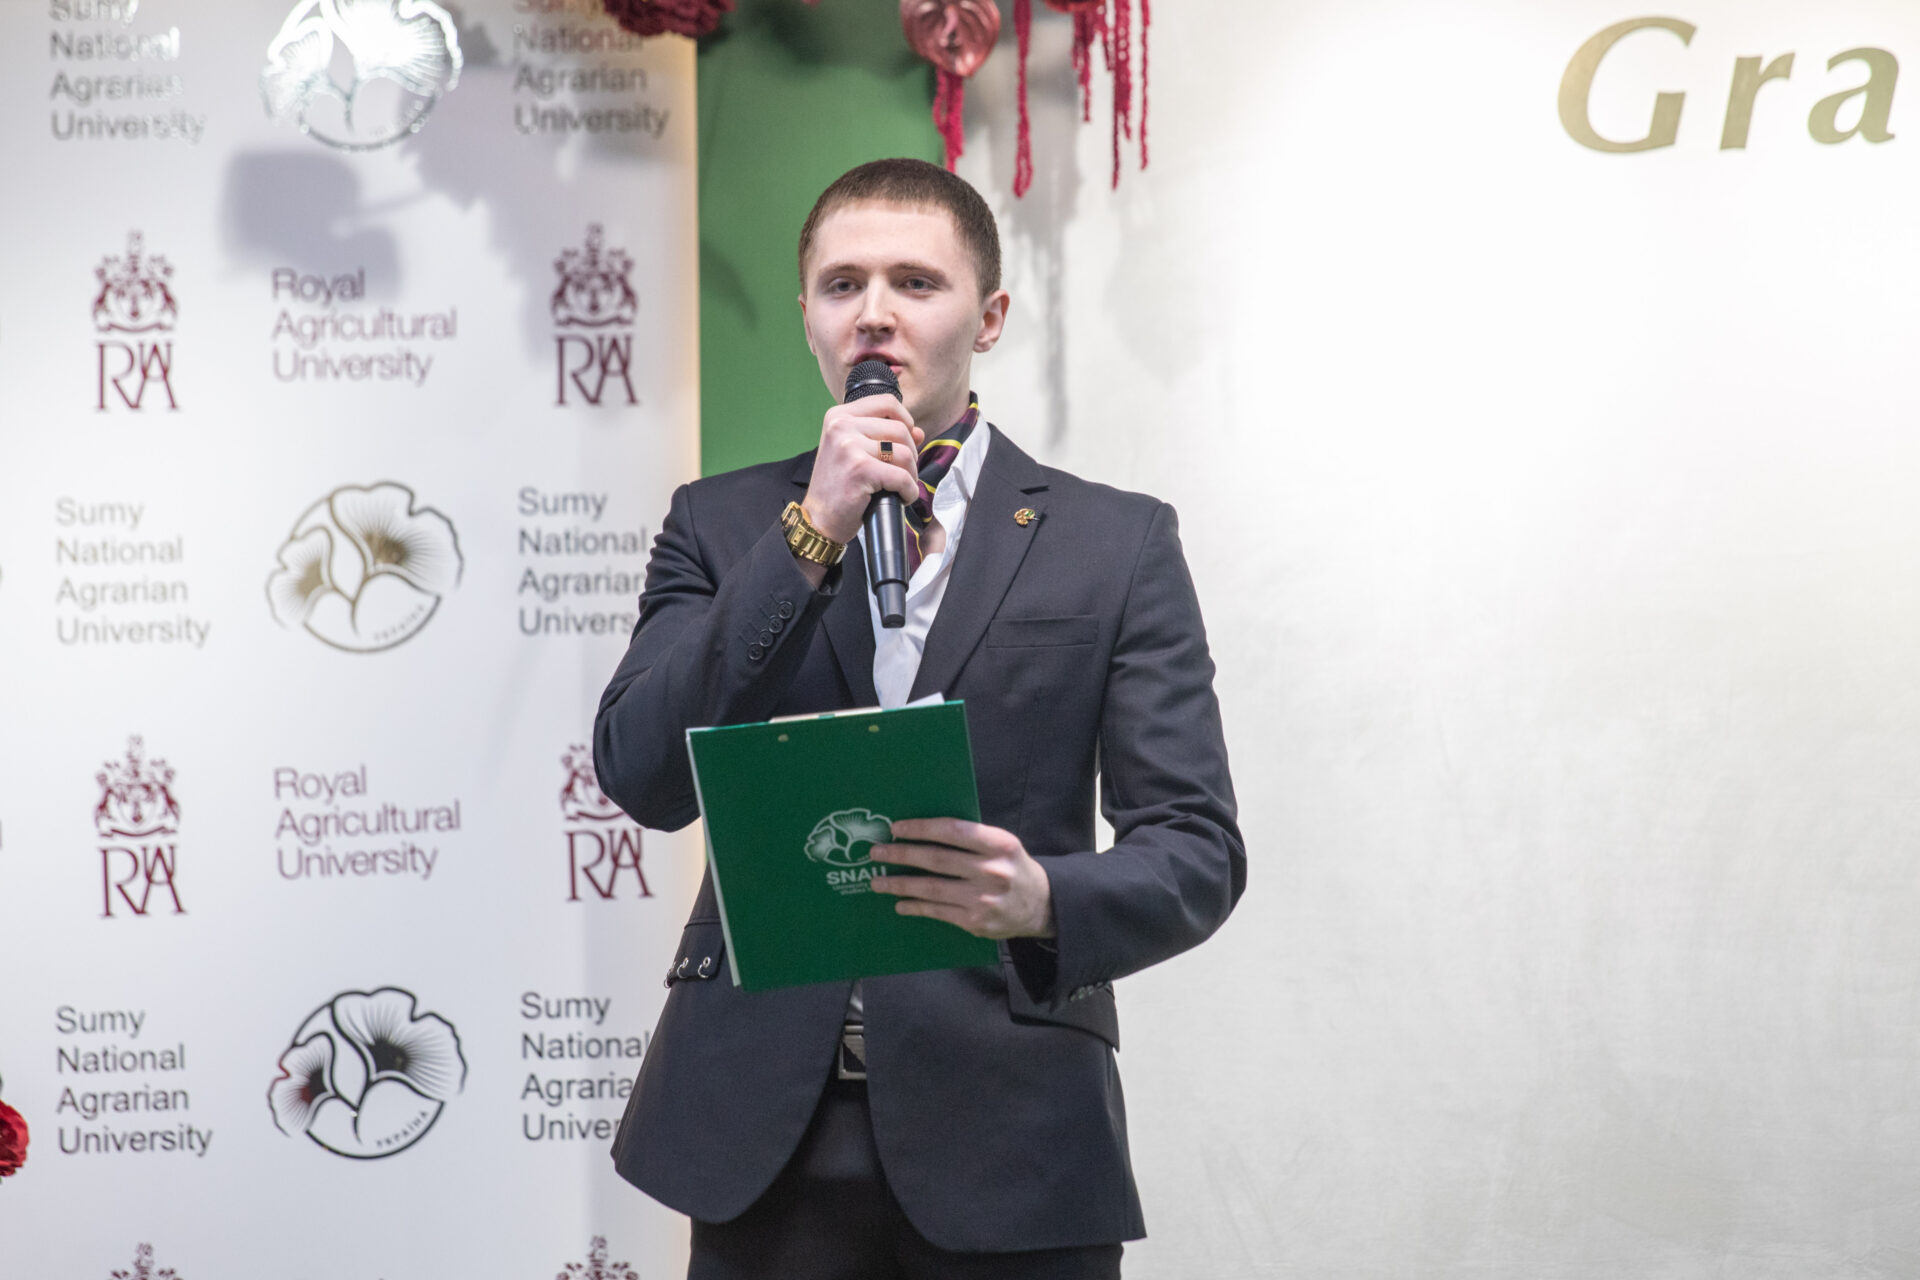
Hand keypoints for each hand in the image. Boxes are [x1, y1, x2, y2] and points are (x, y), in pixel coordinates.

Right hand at [800, 395, 923, 545]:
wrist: (818, 518)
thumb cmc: (838, 486)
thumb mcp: (855, 452)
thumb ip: (885, 436)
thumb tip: (918, 432)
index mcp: (838, 416)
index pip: (887, 402)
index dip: (906, 420)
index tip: (906, 440)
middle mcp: (841, 426)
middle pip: (900, 429)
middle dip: (911, 454)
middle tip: (903, 473)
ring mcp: (849, 446)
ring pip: (904, 453)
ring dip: (911, 475)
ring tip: (901, 487)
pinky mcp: (860, 469)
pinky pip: (902, 477)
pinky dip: (909, 491)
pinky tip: (901, 498)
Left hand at [869, 817, 1055, 939]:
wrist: (1040, 905)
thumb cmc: (1012, 867)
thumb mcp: (1002, 845)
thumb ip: (971, 838)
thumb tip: (922, 832)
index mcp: (999, 844)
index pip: (953, 831)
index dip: (921, 828)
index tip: (896, 828)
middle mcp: (992, 871)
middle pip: (937, 860)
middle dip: (901, 855)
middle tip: (876, 852)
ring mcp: (983, 899)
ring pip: (932, 888)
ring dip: (900, 884)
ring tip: (878, 881)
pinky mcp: (976, 922)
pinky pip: (938, 911)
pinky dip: (915, 906)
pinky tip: (900, 903)